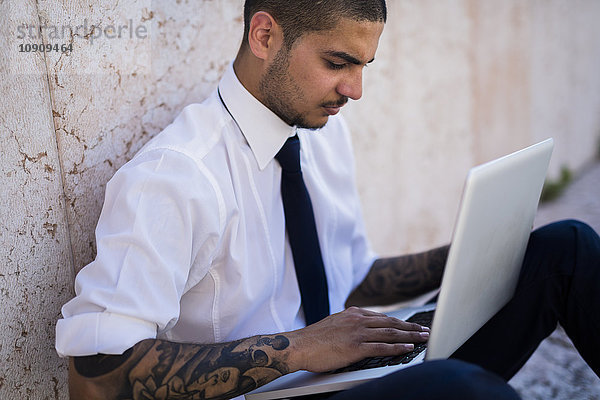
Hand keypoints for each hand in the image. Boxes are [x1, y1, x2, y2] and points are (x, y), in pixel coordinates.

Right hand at [287, 307, 429, 372]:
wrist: (299, 345)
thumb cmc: (314, 339)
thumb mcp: (334, 324)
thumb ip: (349, 324)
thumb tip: (360, 330)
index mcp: (353, 313)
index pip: (382, 317)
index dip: (399, 322)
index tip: (409, 325)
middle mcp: (358, 320)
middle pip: (391, 323)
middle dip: (410, 327)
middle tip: (424, 330)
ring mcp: (358, 333)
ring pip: (390, 333)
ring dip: (409, 336)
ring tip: (422, 338)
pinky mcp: (356, 347)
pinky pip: (382, 347)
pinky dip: (397, 347)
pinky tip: (408, 348)